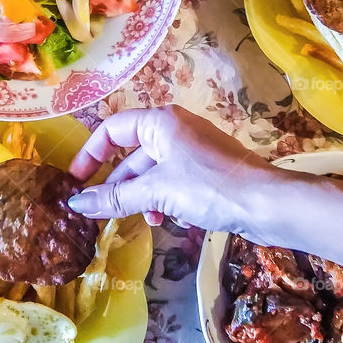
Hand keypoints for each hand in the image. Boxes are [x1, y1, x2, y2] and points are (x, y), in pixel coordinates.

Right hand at [67, 105, 275, 239]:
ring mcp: (194, 151)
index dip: (90, 153)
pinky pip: (176, 184)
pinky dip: (170, 201)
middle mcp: (176, 130)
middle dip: (120, 185)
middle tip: (103, 211)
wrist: (266, 203)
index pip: (112, 129)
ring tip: (149, 220)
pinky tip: (179, 220)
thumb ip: (114, 198)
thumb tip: (75, 203)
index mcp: (160, 122)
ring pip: (154, 173)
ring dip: (145, 198)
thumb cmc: (208, 186)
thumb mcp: (156, 192)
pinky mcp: (209, 172)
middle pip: (133, 155)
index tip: (75, 180)